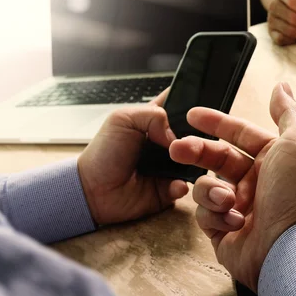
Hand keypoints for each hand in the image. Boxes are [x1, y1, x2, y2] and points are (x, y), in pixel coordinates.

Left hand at [77, 89, 188, 225]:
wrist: (93, 189)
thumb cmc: (103, 153)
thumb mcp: (122, 120)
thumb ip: (152, 115)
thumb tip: (176, 135)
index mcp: (155, 122)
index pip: (180, 106)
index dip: (193, 106)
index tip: (201, 108)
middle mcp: (165, 143)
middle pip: (194, 135)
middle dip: (198, 136)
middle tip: (191, 140)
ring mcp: (169, 166)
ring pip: (194, 161)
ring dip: (192, 161)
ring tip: (181, 161)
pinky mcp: (168, 189)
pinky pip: (184, 186)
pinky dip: (180, 185)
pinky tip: (172, 183)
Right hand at [169, 83, 295, 291]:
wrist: (291, 251)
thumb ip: (288, 112)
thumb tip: (282, 87)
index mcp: (274, 159)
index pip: (239, 134)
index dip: (215, 122)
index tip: (191, 114)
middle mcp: (257, 182)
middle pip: (215, 158)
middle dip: (195, 151)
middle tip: (177, 148)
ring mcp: (240, 207)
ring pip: (205, 187)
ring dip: (211, 191)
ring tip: (227, 200)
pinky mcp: (225, 232)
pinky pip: (205, 215)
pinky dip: (216, 216)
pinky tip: (233, 222)